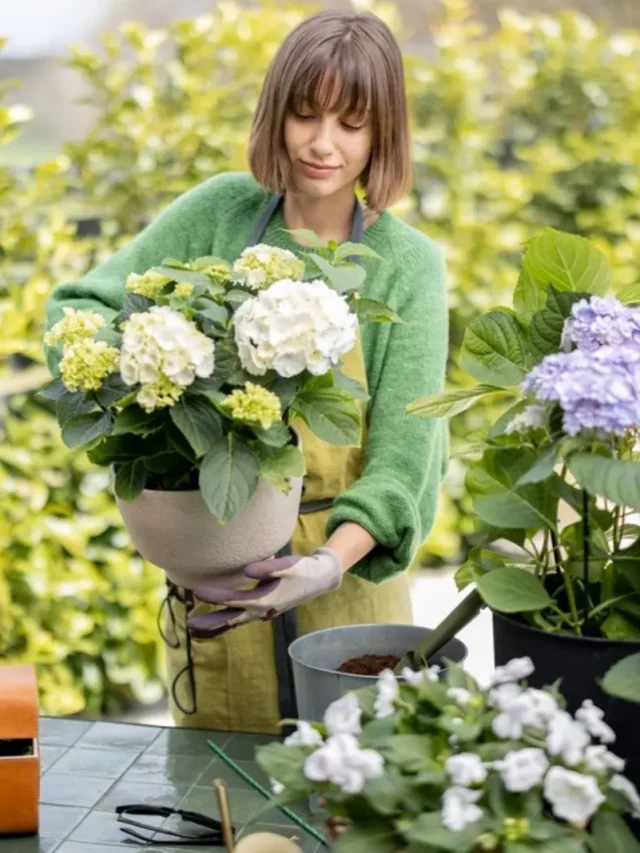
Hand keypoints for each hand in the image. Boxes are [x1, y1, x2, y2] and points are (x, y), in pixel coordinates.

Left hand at [187, 548, 342, 637]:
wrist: (319, 579)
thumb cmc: (303, 569)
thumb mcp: (289, 565)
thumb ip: (268, 567)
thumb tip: (247, 570)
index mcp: (267, 600)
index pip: (236, 600)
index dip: (217, 597)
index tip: (197, 592)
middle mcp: (262, 610)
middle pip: (232, 619)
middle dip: (211, 622)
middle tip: (188, 624)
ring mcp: (262, 612)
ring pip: (235, 622)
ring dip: (215, 626)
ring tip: (194, 629)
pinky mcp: (262, 609)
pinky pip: (240, 619)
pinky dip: (225, 623)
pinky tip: (213, 625)